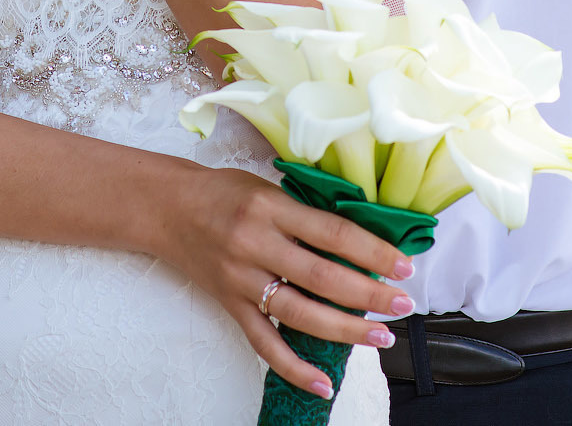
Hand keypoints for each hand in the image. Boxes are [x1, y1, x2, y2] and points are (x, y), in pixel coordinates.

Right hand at [144, 161, 413, 398]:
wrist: (167, 208)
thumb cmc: (224, 192)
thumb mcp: (267, 187)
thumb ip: (307, 212)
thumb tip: (362, 242)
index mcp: (270, 208)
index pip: (332, 232)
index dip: (372, 252)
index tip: (404, 266)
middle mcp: (255, 244)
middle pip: (321, 277)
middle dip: (369, 295)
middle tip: (403, 305)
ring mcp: (241, 279)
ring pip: (299, 314)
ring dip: (345, 330)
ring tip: (380, 337)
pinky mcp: (229, 305)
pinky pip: (264, 343)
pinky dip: (293, 368)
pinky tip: (322, 383)